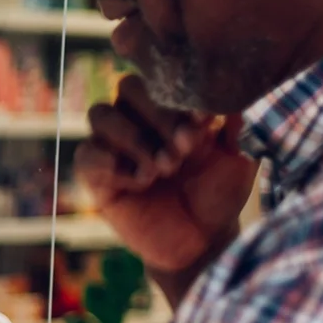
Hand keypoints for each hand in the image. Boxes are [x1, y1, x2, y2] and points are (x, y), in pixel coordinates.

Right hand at [77, 74, 258, 294]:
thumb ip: (234, 130)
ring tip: (162, 168)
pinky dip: (110, 163)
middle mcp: (138, 121)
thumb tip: (232, 101)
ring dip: (133, 137)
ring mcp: (115, 148)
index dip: (180, 96)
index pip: (161, 79)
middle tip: (185, 148)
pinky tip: (140, 182)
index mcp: (170, 109)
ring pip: (100, 113)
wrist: (201, 243)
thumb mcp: (235, 162)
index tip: (204, 122)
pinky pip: (86, 155)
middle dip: (158, 114)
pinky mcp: (98, 179)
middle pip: (127, 87)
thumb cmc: (218, 197)